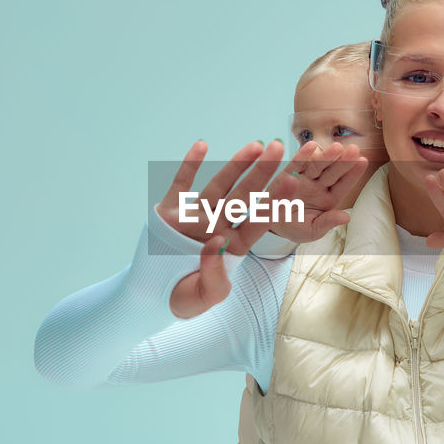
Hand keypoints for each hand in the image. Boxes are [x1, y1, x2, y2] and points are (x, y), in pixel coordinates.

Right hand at [158, 139, 297, 316]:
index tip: (292, 180)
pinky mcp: (171, 211)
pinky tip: (202, 145)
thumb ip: (214, 276)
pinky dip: (189, 164)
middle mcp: (218, 226)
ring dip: (236, 165)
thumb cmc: (185, 297)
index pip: (258, 221)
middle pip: (244, 197)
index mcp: (233, 246)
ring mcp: (195, 216)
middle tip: (279, 148)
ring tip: (256, 145)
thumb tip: (218, 243)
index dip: (275, 201)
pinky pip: (181, 184)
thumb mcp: (205, 297)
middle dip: (262, 173)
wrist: (151, 295)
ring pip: (219, 186)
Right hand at [266, 141, 368, 242]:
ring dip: (327, 156)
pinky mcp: (287, 174)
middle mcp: (318, 186)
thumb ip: (327, 223)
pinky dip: (303, 155)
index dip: (353, 173)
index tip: (363, 161)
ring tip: (337, 147)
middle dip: (343, 161)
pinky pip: (296, 164)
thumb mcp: (311, 230)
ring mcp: (304, 178)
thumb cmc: (294, 227)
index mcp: (328, 199)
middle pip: (333, 172)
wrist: (270, 223)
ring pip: (318, 165)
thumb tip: (347, 217)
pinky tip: (311, 146)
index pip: (343, 185)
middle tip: (354, 149)